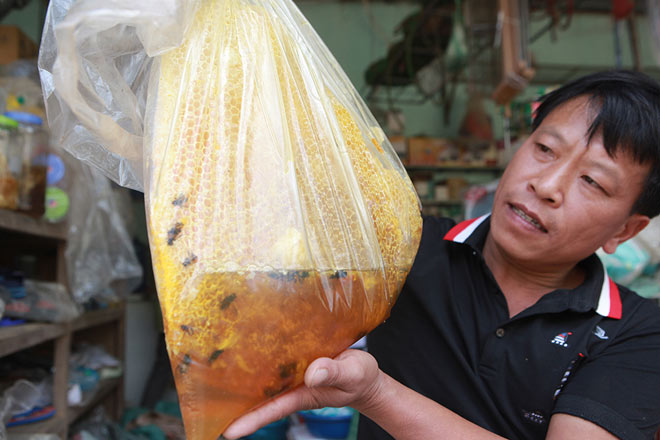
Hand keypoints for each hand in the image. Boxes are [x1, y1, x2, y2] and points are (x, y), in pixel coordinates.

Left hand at [221, 349, 382, 438]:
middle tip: (204, 403)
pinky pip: (273, 360)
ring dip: (241, 379)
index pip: (272, 408)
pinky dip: (259, 358)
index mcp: (303, 393)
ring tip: (210, 377)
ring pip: (262, 378)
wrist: (366, 373)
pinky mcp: (295, 358)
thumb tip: (313, 372)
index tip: (228, 431)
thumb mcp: (353, 374)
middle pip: (259, 396)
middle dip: (234, 402)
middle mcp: (292, 384)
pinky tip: (243, 349)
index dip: (251, 419)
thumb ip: (334, 373)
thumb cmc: (360, 376)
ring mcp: (292, 372)